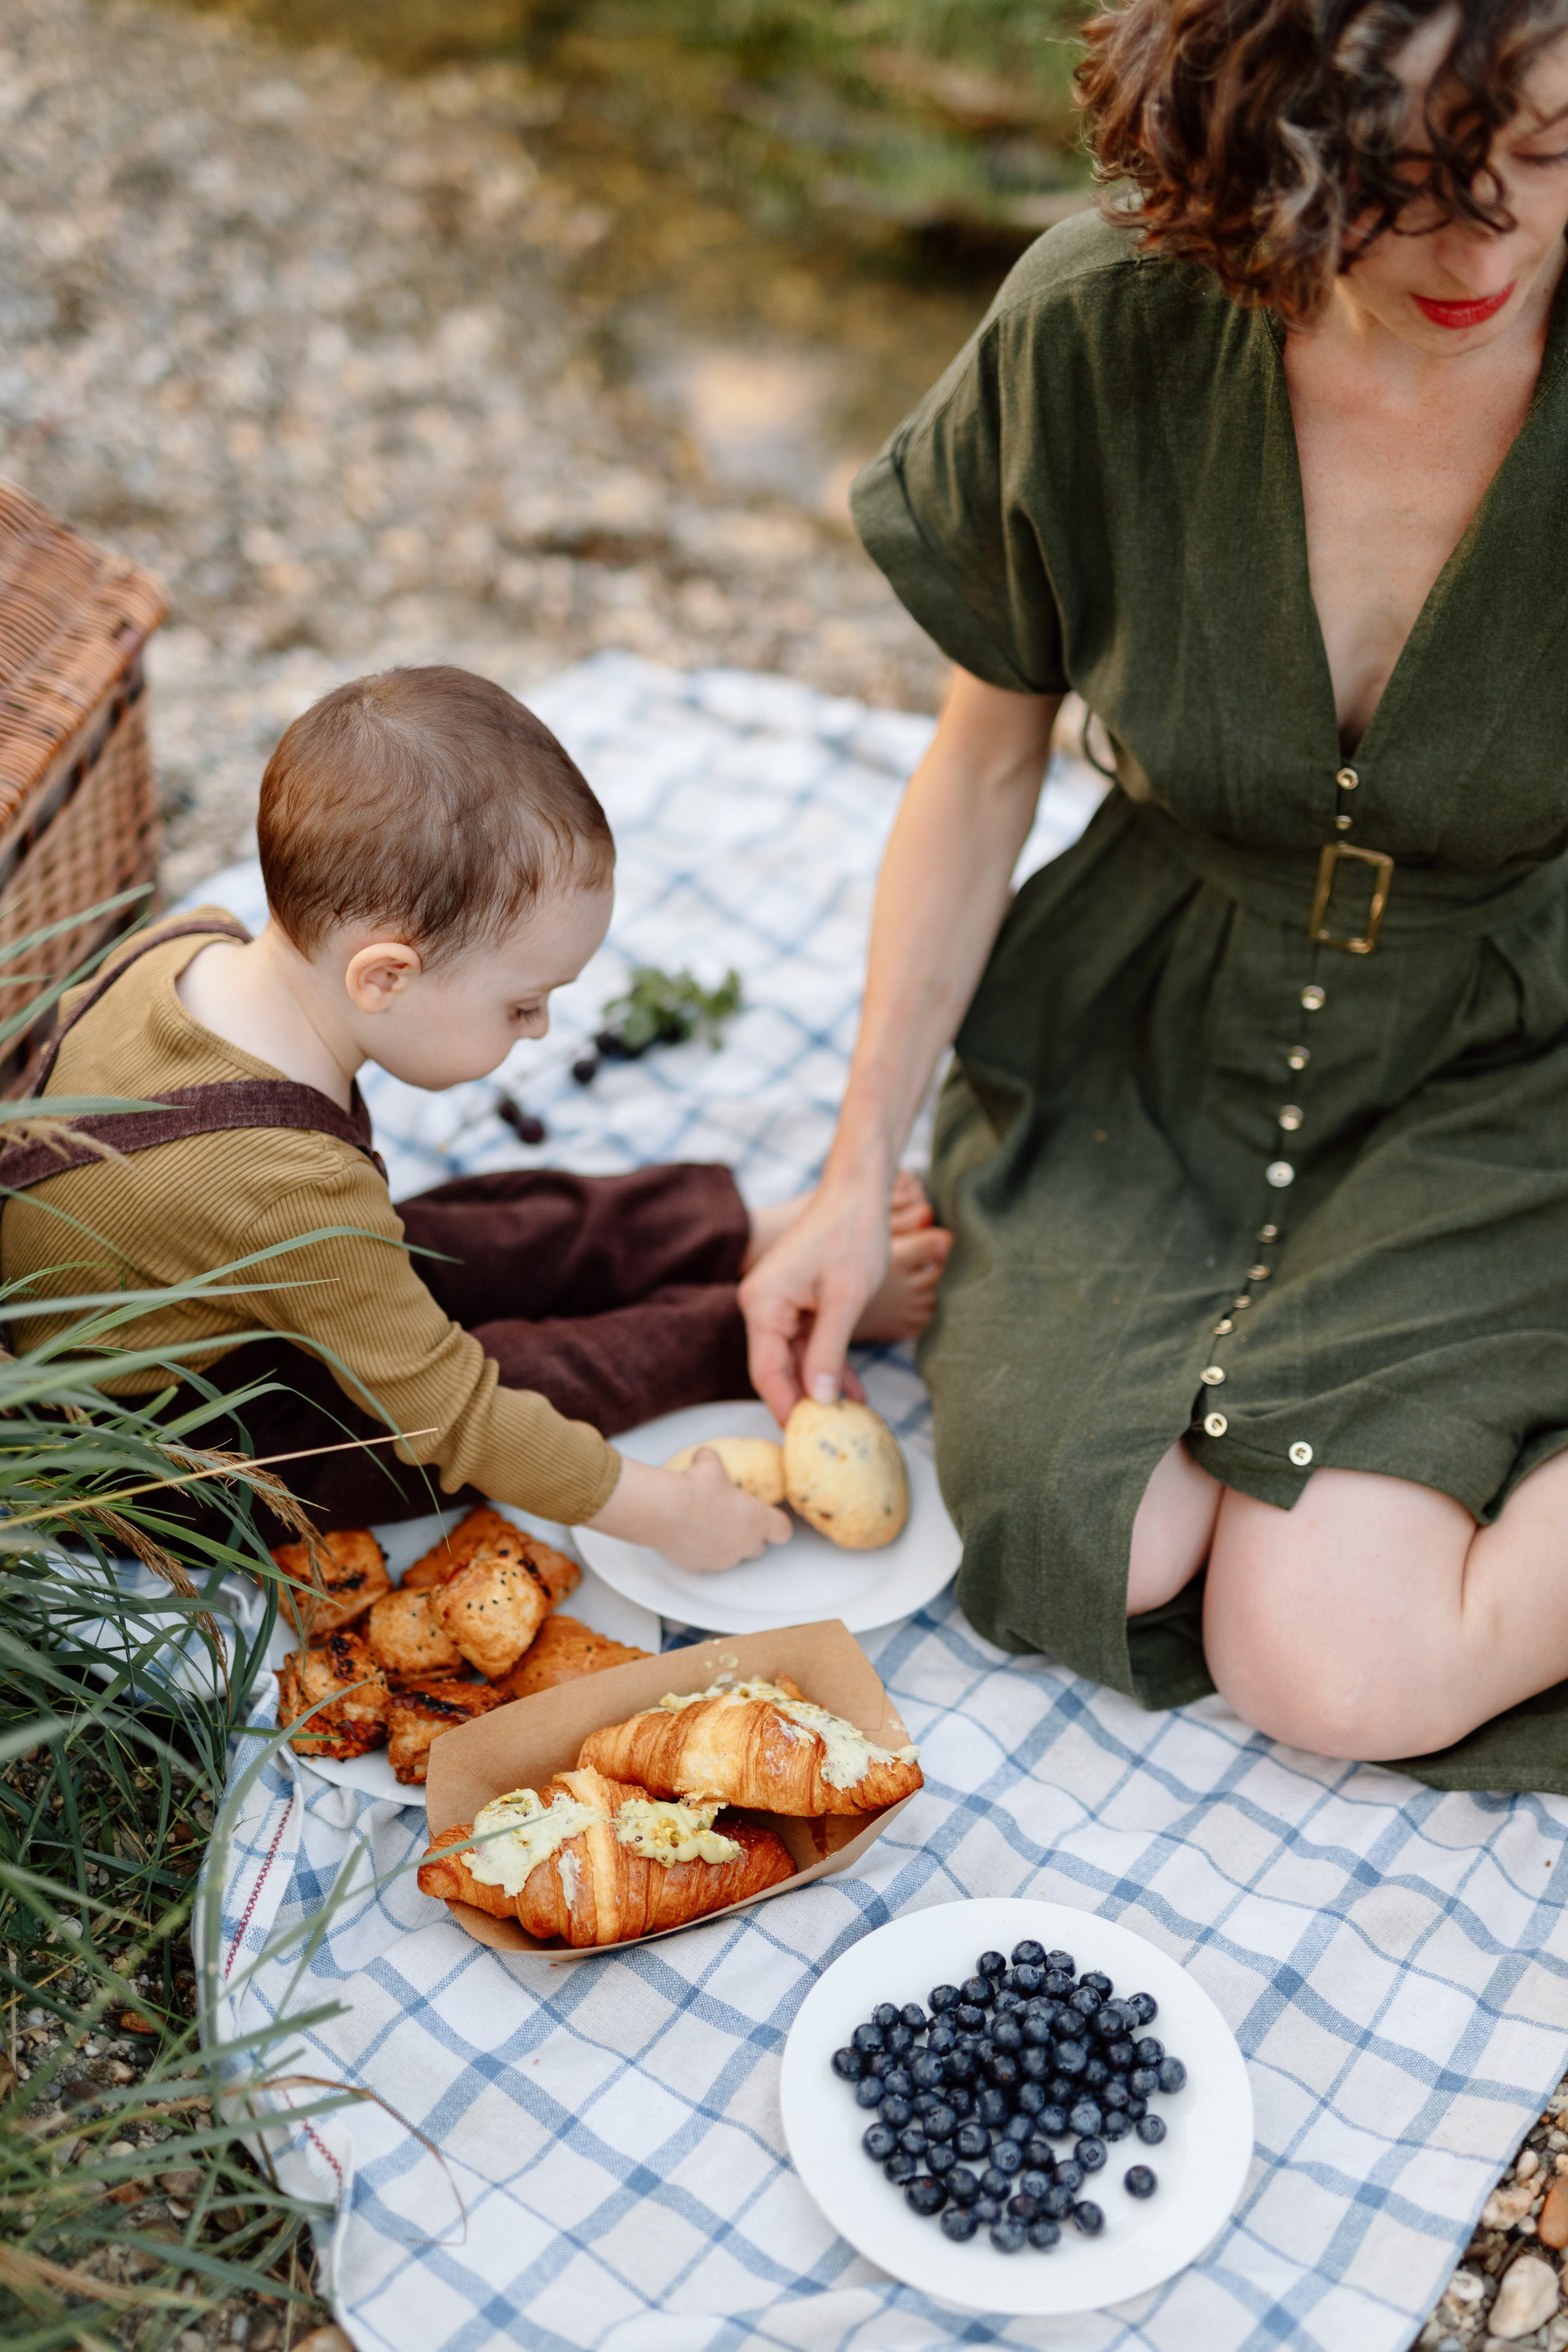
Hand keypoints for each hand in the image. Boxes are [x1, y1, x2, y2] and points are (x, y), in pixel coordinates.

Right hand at [585, 1450, 791, 1572]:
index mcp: (757, 1520)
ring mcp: (724, 1559)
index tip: (767, 1516)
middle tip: (733, 1518)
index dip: (776, 1524)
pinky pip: (708, 1561)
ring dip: (726, 1544)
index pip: (783, 1531)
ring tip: (707, 1525)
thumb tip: (705, 1456)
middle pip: (758, 1546)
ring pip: (732, 1556)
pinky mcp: (702, 1567)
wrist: (665, 1511)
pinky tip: (689, 1535)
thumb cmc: (695, 1487)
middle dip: (748, 1535)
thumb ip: (713, 1461)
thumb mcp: (709, 1464)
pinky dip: (703, 1551)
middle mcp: (745, 1543)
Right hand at [738, 1176, 885, 1425]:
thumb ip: (828, 1351)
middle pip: (777, 1368)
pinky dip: (828, 1362)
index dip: (785, 1407)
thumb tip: (817, 1400)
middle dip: (804, 1401)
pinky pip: (808, 1341)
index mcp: (762, 1305)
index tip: (804, 1440)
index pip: (766, 1371)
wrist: (858, 1193)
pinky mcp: (796, 1300)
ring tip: (849, 1419)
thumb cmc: (851, 1236)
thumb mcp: (844, 1299)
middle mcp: (762, 1305)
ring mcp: (778, 1303)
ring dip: (821, 1385)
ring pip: (795, 1357)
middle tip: (829, 1438)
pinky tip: (853, 1389)